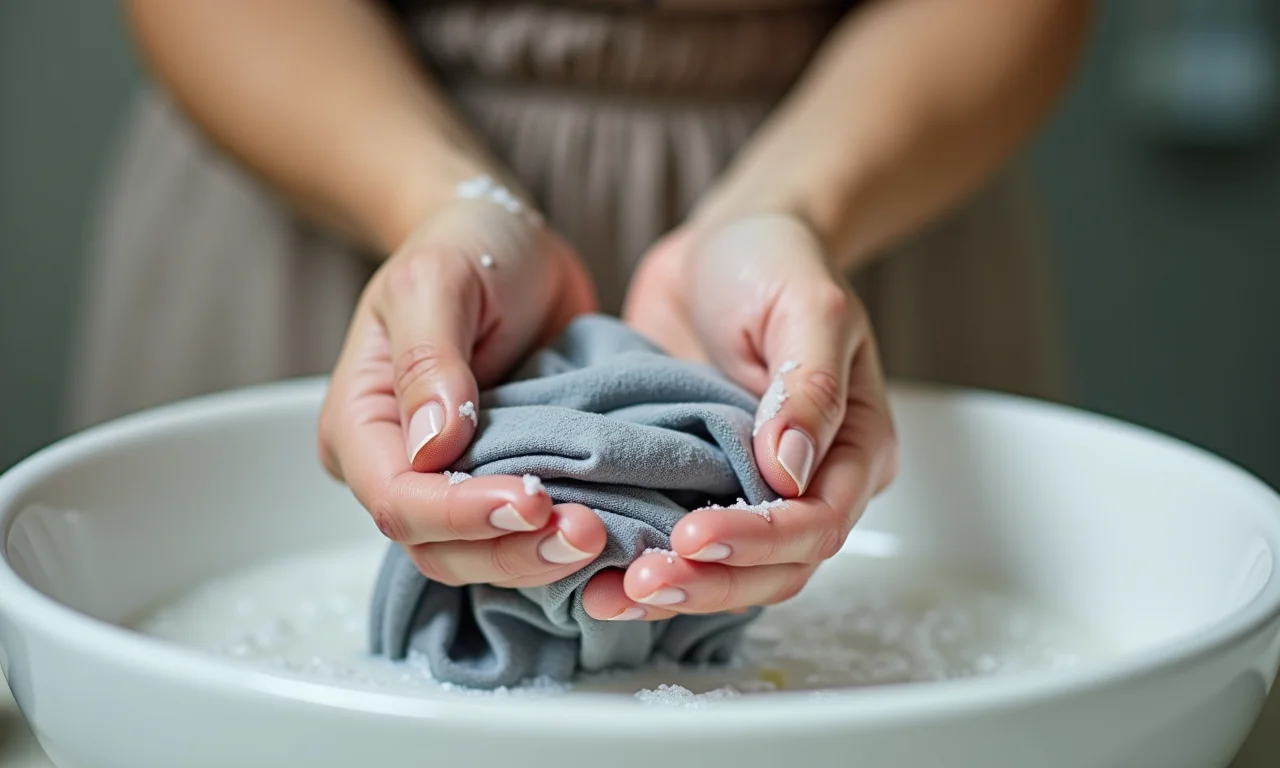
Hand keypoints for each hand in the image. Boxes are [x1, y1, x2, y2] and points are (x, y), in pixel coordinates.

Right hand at [319, 197, 607, 587]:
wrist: (514, 243)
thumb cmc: (466, 246)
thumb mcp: (439, 280)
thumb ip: (430, 359)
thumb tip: (431, 445)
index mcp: (362, 424)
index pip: (397, 499)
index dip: (461, 514)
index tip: (532, 500)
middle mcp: (400, 466)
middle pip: (438, 547)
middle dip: (509, 551)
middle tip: (585, 533)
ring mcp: (455, 481)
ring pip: (484, 558)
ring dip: (540, 559)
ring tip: (600, 537)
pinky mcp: (508, 481)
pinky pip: (526, 536)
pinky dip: (561, 545)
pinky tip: (610, 539)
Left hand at [582, 213, 897, 620]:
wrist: (718, 244)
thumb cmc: (774, 261)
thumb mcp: (804, 307)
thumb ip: (808, 385)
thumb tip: (790, 468)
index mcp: (854, 447)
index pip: (819, 522)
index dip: (760, 541)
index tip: (694, 536)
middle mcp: (810, 481)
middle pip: (777, 567)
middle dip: (712, 583)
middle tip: (643, 582)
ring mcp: (749, 487)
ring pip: (728, 569)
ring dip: (676, 588)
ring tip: (610, 596)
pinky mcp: (695, 482)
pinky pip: (678, 538)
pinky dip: (643, 559)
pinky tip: (598, 572)